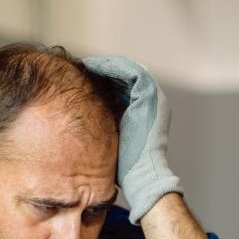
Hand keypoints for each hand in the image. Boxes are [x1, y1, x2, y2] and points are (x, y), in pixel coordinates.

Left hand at [83, 55, 181, 223]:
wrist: (142, 174)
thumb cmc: (127, 167)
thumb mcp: (116, 141)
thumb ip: (109, 127)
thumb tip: (85, 127)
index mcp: (147, 112)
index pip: (125, 89)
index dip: (106, 82)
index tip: (85, 79)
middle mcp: (153, 102)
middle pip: (126, 78)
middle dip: (106, 71)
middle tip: (85, 67)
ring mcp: (153, 96)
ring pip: (127, 71)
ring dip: (107, 66)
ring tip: (88, 64)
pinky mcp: (149, 93)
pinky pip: (129, 71)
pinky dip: (112, 66)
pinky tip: (94, 66)